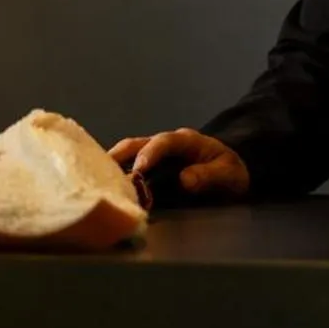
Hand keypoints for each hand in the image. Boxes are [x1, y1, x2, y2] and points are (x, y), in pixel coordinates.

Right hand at [108, 128, 249, 199]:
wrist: (232, 173)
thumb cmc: (231, 172)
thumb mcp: (230, 175)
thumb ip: (210, 176)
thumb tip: (185, 180)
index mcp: (187, 141)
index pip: (165, 141)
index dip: (150, 153)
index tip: (139, 169)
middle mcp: (166, 144)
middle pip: (137, 143)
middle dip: (119, 156)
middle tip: (102, 171)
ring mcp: (156, 154)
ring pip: (129, 154)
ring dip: (114, 165)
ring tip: (96, 180)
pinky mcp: (151, 167)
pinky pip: (130, 166)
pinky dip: (117, 174)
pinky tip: (106, 187)